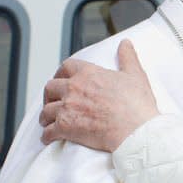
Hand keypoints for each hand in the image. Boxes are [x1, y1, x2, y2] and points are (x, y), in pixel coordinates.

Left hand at [40, 40, 158, 151]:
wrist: (136, 130)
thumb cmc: (137, 105)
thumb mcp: (135, 75)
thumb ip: (127, 57)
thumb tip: (126, 44)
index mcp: (88, 73)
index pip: (66, 67)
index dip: (61, 73)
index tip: (62, 79)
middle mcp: (73, 88)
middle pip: (50, 88)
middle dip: (49, 95)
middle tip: (52, 100)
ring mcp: (67, 108)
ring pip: (46, 111)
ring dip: (45, 116)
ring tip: (48, 121)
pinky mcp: (65, 127)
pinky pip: (48, 131)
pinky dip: (47, 136)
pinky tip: (48, 138)